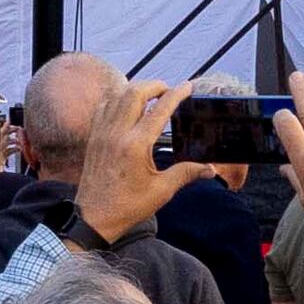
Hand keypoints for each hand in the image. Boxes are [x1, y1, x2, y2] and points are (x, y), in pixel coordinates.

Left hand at [72, 77, 192, 243]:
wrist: (94, 217)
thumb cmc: (127, 206)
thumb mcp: (162, 191)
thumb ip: (186, 173)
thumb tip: (210, 169)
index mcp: (136, 145)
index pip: (159, 110)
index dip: (176, 94)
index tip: (187, 86)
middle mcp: (117, 133)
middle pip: (135, 92)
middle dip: (154, 85)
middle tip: (168, 90)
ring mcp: (102, 133)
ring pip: (117, 95)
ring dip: (136, 89)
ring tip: (151, 95)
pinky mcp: (94, 136)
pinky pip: (104, 106)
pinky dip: (117, 98)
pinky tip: (127, 103)